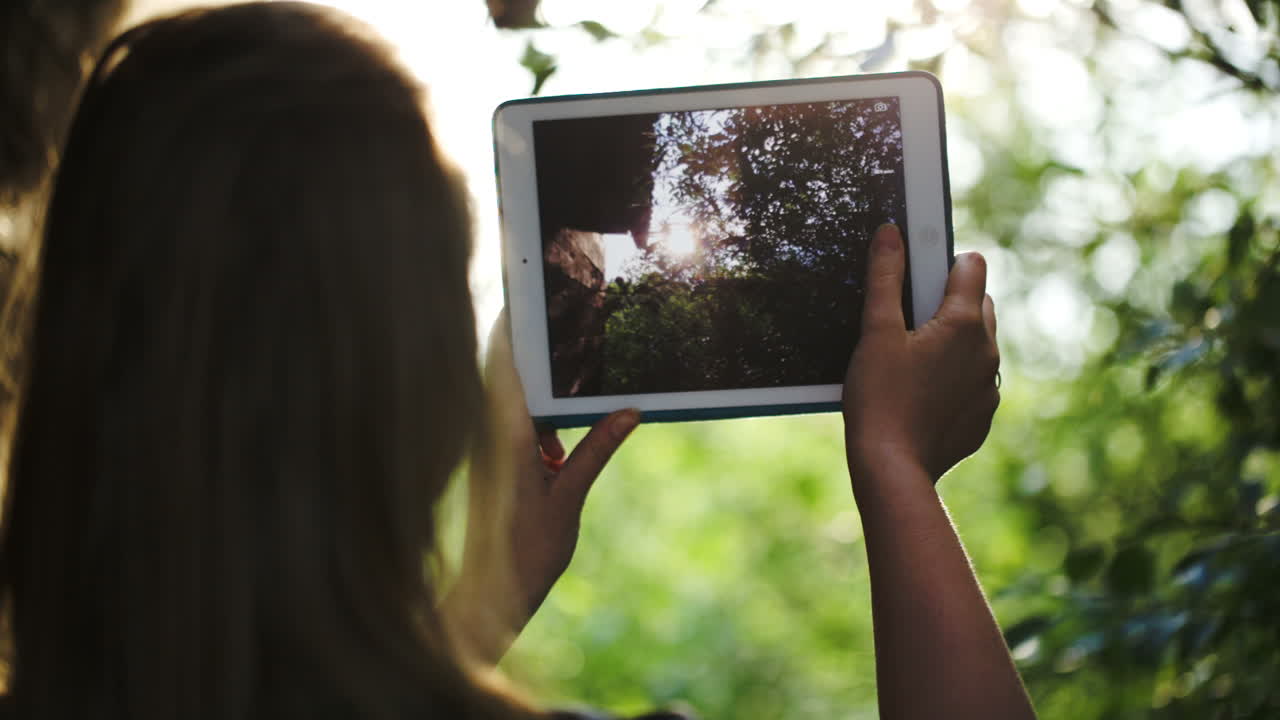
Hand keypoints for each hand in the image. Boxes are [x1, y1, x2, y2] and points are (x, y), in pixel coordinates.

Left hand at [448, 311, 637, 660]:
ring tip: (569, 362)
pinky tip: (562, 433)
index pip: (503, 363)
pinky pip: (515, 422)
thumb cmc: (525, 553)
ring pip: (510, 395)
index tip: (526, 290)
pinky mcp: (495, 462)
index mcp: (506, 435)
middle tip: (559, 310)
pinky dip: (539, 415)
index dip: (511, 322)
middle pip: (502, 368)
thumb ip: (597, 449)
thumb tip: (631, 411)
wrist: (491, 595)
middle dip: (527, 339)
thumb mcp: (569, 499)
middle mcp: (491, 434)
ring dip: (537, 382)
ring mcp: (490, 447)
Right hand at [843, 224, 999, 484]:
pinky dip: (953, 380)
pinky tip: (919, 395)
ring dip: (953, 344)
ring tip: (910, 363)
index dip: (943, 263)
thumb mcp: (876, 332)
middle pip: (978, 305)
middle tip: (907, 324)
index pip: (971, 266)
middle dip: (948, 304)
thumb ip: (885, 278)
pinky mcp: (983, 417)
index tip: (917, 276)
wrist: (892, 468)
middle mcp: (988, 352)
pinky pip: (973, 384)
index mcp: (965, 324)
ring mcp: (990, 387)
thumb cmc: (879, 398)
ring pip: (977, 347)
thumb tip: (891, 234)